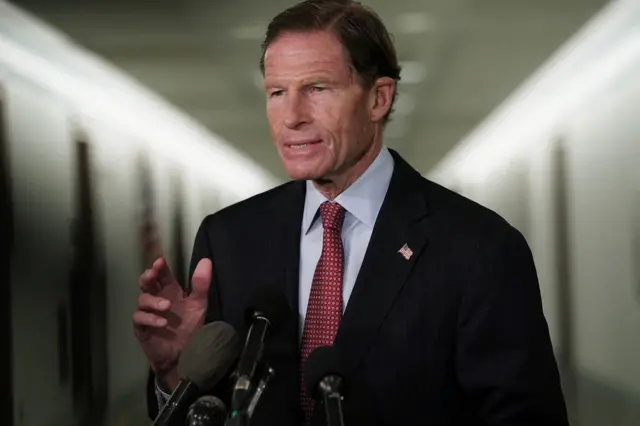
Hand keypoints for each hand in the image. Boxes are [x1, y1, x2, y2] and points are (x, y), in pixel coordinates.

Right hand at [133, 257, 211, 388]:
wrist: (185, 355)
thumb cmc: (190, 327)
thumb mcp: (199, 304)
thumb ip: (201, 284)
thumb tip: (206, 260)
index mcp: (170, 291)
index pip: (162, 274)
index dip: (159, 266)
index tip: (160, 261)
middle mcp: (157, 299)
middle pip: (146, 283)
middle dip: (148, 276)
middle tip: (153, 273)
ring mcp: (148, 313)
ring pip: (142, 300)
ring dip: (153, 301)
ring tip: (166, 306)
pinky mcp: (143, 328)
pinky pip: (139, 319)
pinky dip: (150, 319)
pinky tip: (162, 322)